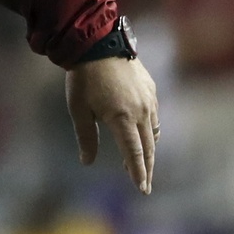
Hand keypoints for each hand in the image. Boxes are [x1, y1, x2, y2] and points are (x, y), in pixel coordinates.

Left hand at [65, 57, 159, 193]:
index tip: (142, 188)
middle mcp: (140, 111)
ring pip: (153, 131)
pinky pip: (154, 116)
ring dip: (149, 149)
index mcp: (122, 118)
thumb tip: (87, 162)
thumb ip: (86, 137)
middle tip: (145, 184)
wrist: (97, 44)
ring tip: (141, 163)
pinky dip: (151, 130)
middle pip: (148, 147)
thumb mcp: (78, 109)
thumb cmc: (83, 78)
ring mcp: (149, 99)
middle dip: (147, 167)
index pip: (134, 152)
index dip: (139, 172)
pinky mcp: (151, 89)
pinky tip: (144, 134)